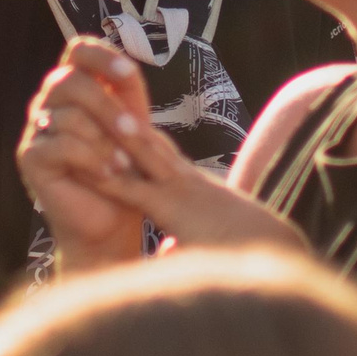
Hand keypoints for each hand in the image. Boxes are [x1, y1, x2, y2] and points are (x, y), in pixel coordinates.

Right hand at [18, 44, 148, 267]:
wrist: (110, 219)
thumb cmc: (123, 169)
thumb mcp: (132, 125)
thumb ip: (128, 93)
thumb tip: (128, 66)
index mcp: (75, 86)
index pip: (78, 50)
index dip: (102, 56)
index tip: (129, 74)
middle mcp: (49, 101)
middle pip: (71, 80)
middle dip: (109, 108)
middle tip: (135, 135)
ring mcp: (36, 128)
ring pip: (69, 116)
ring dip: (105, 142)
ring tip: (124, 165)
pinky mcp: (30, 157)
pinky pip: (61, 145)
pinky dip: (92, 160)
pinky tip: (108, 174)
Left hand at [33, 42, 284, 247]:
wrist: (277, 256)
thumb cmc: (248, 256)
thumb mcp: (209, 245)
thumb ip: (180, 244)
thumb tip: (165, 251)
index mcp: (192, 186)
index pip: (158, 152)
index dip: (132, 135)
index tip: (109, 119)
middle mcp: (184, 180)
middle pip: (143, 140)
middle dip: (114, 119)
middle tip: (85, 99)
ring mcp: (179, 190)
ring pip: (137, 154)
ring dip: (109, 135)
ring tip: (79, 116)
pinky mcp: (173, 210)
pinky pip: (134, 190)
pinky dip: (110, 177)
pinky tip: (86, 167)